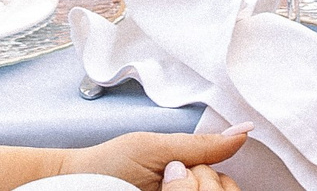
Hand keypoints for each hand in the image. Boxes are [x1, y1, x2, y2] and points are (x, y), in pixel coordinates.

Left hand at [58, 127, 248, 190]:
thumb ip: (201, 145)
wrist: (71, 185)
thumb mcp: (156, 148)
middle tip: (166, 182)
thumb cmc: (107, 165)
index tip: (183, 171)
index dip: (209, 177)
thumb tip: (245, 131)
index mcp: (191, 173)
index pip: (228, 182)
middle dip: (196, 186)